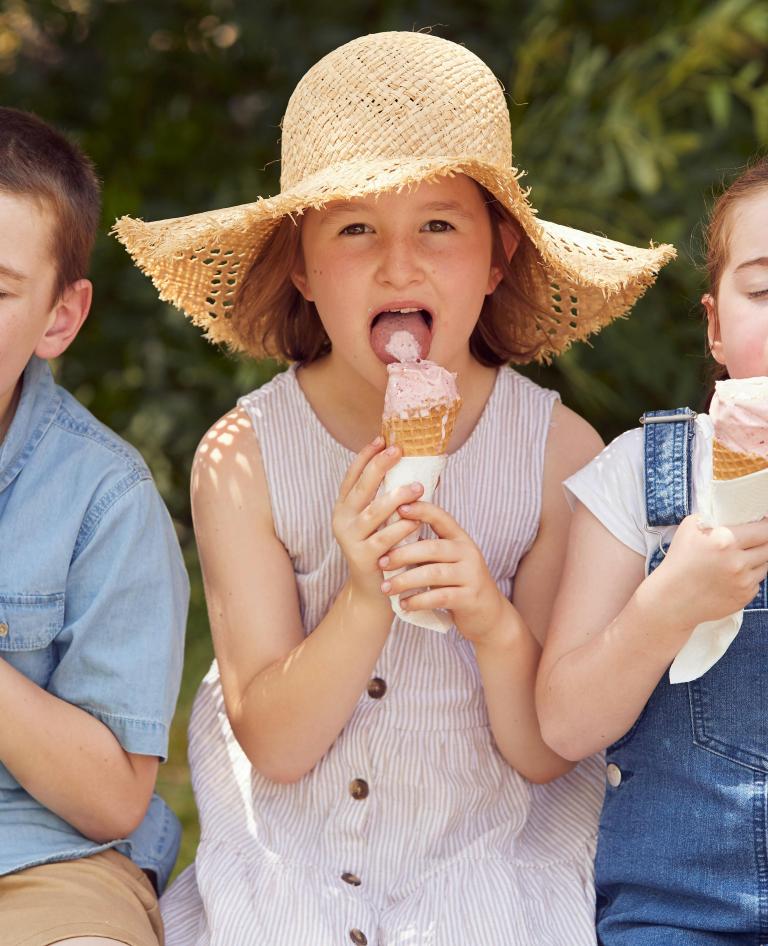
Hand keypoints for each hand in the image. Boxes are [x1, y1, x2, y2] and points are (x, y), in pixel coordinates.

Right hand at [333, 437, 422, 601]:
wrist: (373, 590)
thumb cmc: (384, 548)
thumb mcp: (384, 520)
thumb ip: (394, 497)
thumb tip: (424, 470)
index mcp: (345, 506)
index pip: (352, 475)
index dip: (365, 456)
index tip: (381, 438)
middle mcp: (342, 519)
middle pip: (361, 488)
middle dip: (379, 466)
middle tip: (398, 450)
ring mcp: (349, 538)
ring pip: (373, 513)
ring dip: (396, 497)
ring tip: (418, 487)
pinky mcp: (361, 557)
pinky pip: (384, 539)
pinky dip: (401, 529)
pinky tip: (416, 521)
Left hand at [377, 500, 505, 641]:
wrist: (489, 614)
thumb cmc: (459, 583)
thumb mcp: (448, 561)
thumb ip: (428, 549)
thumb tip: (390, 535)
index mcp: (460, 539)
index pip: (441, 518)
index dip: (421, 511)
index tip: (399, 508)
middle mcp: (468, 553)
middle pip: (432, 547)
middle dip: (403, 554)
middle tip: (381, 562)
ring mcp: (471, 575)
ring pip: (434, 573)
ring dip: (406, 580)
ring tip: (386, 587)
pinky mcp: (470, 598)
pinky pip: (440, 597)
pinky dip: (419, 600)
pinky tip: (404, 604)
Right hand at [652, 514, 767, 626]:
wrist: (671, 599)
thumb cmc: (678, 561)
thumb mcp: (688, 529)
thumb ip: (712, 517)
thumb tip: (732, 514)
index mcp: (726, 541)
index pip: (763, 529)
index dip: (766, 525)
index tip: (764, 523)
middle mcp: (738, 562)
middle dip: (764, 541)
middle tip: (755, 539)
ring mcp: (743, 581)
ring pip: (766, 564)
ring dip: (758, 559)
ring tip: (741, 557)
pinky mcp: (745, 597)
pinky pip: (757, 581)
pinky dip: (749, 576)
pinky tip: (733, 575)